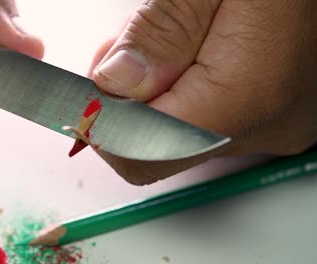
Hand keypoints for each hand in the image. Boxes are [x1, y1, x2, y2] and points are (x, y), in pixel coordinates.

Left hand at [89, 0, 316, 184]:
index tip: (85, 91)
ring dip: (154, 96)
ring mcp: (271, 123)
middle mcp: (264, 125)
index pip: (144, 153)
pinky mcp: (272, 113)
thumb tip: (115, 84)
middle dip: (126, 104)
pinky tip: (187, 55)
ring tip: (163, 41)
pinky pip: (208, 121)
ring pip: (181, 134)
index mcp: (248, 93)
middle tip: (123, 53)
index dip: (103, 125)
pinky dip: (183, 95)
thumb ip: (162, 32)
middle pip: (159, 147)